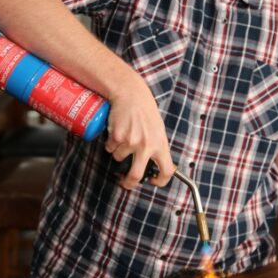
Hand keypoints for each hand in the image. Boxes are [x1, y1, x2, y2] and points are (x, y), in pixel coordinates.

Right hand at [104, 68, 173, 189]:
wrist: (132, 95)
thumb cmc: (146, 112)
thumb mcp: (158, 131)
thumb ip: (157, 147)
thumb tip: (154, 166)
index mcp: (161, 145)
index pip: (167, 171)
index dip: (160, 181)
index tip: (153, 181)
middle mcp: (147, 145)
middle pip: (135, 175)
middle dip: (128, 183)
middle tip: (126, 182)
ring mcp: (131, 141)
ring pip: (119, 158)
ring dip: (118, 153)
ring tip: (123, 138)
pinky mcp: (117, 137)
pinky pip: (110, 148)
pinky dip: (111, 144)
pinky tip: (116, 133)